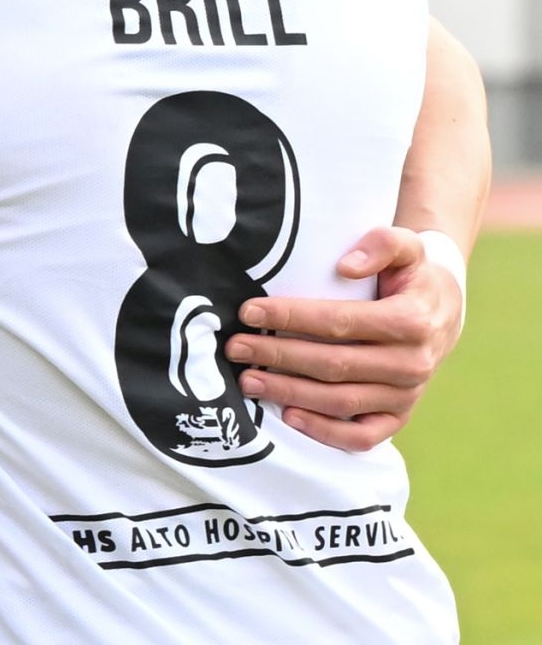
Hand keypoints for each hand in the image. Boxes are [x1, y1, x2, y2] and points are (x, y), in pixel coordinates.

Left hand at [227, 227, 462, 450]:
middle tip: (236, 347)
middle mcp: (411, 364)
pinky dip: (325, 433)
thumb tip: (346, 266)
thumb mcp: (407, 247)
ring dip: (289, 393)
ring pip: (341, 402)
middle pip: (332, 364)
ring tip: (248, 380)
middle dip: (278, 356)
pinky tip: (288, 416)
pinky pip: (362, 436)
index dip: (290, 316)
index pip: (339, 321)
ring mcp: (406, 395)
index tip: (248, 311)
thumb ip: (383, 244)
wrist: (442, 313)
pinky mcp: (399, 416)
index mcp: (410, 321)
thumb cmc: (411, 276)